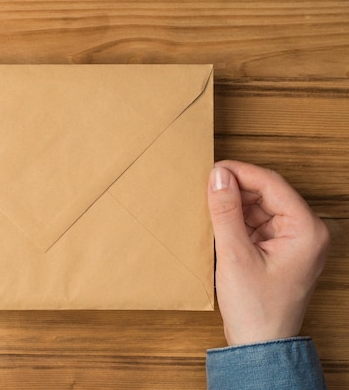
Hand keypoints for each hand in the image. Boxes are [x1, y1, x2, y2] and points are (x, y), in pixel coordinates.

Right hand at [207, 160, 328, 345]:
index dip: (241, 172)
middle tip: (206, 188)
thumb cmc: (257, 308)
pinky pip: (257, 223)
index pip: (272, 184)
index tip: (213, 169)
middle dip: (237, 190)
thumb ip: (226, 212)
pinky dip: (237, 221)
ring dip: (235, 206)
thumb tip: (218, 176)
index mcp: (306, 230)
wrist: (260, 344)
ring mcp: (294, 240)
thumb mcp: (235, 255)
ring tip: (210, 208)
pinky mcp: (280, 249)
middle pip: (268, 194)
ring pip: (260, 207)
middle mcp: (306, 231)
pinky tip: (219, 224)